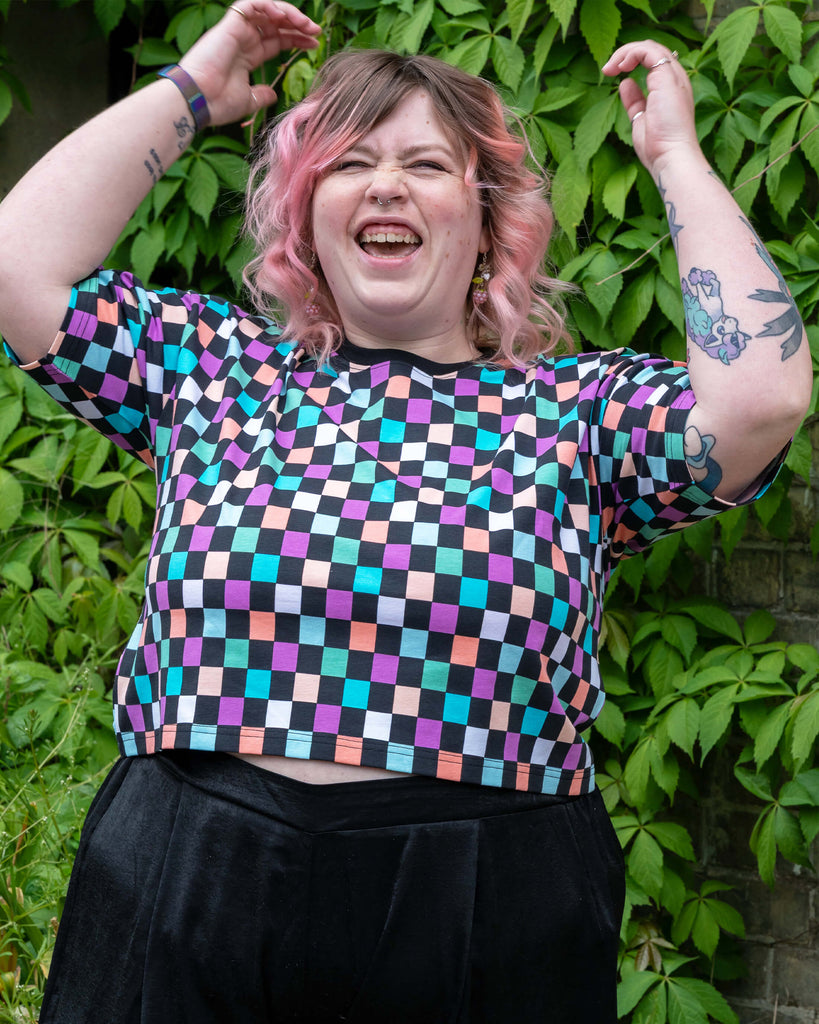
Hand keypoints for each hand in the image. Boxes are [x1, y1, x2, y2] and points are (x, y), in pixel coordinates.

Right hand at [178, 1, 321, 125]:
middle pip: (275, 24)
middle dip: (297, 25)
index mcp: (247, 55)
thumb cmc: (217, 104)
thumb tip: (273, 94)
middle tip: (316, 31)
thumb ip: (261, 95)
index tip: (314, 45)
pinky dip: (269, 5)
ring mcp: (236, 30)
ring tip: (306, 25)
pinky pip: (252, 4)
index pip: (276, 40)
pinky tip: (284, 16)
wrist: (198, 101)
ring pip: (266, 10)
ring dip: (289, 13)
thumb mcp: (247, 102)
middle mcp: (242, 39)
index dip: (295, 39)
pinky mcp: (229, 23)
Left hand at [602, 41, 702, 180]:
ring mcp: (673, 77)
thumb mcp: (640, 119)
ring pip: (650, 47)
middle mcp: (675, 79)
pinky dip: (632, 53)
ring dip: (626, 52)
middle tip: (607, 69)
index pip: (653, 61)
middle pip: (652, 50)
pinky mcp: (667, 78)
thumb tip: (625, 83)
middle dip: (626, 54)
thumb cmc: (658, 146)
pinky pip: (649, 51)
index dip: (632, 60)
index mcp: (670, 88)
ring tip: (610, 67)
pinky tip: (620, 67)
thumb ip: (635, 101)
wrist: (671, 156)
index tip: (612, 73)